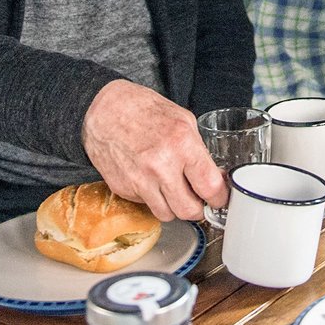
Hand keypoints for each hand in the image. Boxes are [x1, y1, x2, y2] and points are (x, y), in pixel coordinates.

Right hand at [81, 80, 224, 220]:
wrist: (104, 109)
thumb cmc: (143, 110)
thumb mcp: (183, 120)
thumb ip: (199, 151)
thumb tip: (214, 177)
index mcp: (181, 144)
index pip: (210, 187)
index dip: (220, 197)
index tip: (220, 199)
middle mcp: (161, 166)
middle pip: (189, 210)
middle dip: (198, 208)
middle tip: (198, 199)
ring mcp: (139, 180)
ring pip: (167, 215)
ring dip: (174, 206)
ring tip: (173, 189)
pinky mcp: (123, 189)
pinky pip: (146, 205)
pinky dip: (152, 198)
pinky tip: (150, 180)